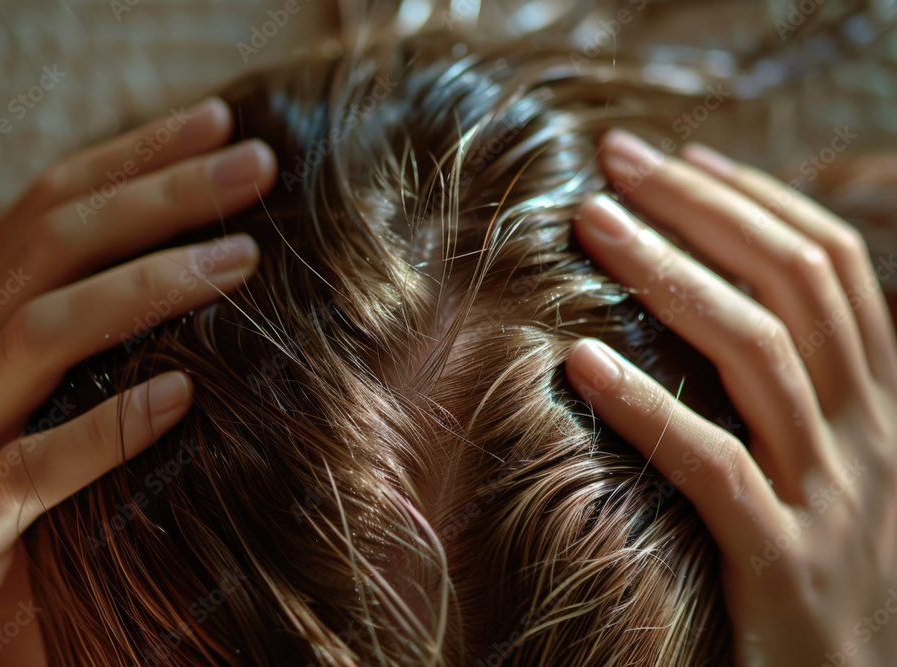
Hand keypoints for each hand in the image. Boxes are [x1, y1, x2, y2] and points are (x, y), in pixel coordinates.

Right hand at [0, 97, 276, 665]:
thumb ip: (74, 324)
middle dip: (162, 195)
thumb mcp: (18, 383)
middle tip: (260, 167)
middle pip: (55, 244)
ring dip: (146, 288)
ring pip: (41, 334)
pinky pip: (29, 468)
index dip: (134, 156)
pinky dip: (105, 430)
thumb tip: (187, 263)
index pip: (49, 204)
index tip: (221, 124)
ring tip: (244, 261)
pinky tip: (182, 398)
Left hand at [566, 130, 896, 665]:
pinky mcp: (784, 566)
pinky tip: (579, 361)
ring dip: (669, 275)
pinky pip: (715, 467)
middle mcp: (872, 437)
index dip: (756, 199)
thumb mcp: (822, 465)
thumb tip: (701, 295)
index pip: (831, 266)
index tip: (679, 157)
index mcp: (879, 403)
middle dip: (702, 208)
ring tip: (589, 224)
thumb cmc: (812, 569)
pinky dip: (647, 406)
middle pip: (795, 284)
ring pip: (759, 355)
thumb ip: (786, 388)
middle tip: (614, 161)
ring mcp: (835, 500)